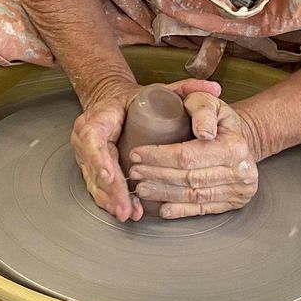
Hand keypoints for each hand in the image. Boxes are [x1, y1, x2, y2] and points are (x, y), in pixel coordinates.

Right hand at [71, 78, 222, 222]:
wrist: (109, 99)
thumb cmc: (134, 99)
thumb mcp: (158, 89)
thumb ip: (186, 89)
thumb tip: (215, 87)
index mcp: (102, 114)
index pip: (94, 136)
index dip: (101, 158)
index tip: (114, 174)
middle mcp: (87, 133)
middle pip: (94, 165)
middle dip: (111, 188)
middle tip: (126, 207)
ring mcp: (85, 151)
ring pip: (93, 179)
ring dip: (110, 199)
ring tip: (128, 213)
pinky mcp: (89, 164)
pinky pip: (96, 186)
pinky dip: (109, 200)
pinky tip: (124, 211)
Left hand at [126, 93, 259, 219]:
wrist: (241, 137)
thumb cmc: (218, 118)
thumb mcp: (209, 101)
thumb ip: (203, 110)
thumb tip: (204, 133)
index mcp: (233, 146)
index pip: (188, 155)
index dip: (159, 157)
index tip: (136, 154)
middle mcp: (240, 171)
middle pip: (189, 178)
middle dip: (157, 176)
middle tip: (134, 173)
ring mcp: (239, 190)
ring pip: (194, 195)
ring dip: (164, 194)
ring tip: (142, 189)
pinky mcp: (235, 203)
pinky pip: (204, 209)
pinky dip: (181, 210)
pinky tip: (164, 208)